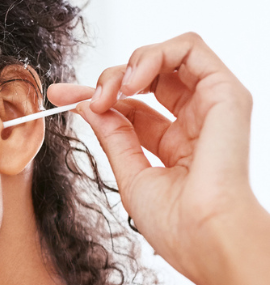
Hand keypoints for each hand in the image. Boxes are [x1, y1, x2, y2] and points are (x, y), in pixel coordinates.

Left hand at [46, 32, 261, 284]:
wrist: (203, 237)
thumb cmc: (174, 223)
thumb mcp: (130, 172)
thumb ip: (112, 134)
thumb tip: (85, 103)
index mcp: (175, 144)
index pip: (129, 105)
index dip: (92, 95)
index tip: (58, 97)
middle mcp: (194, 121)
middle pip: (145, 77)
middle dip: (106, 78)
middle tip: (81, 99)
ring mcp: (211, 105)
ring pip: (166, 55)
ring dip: (127, 65)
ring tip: (108, 94)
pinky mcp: (226, 93)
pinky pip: (191, 48)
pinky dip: (153, 54)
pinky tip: (131, 83)